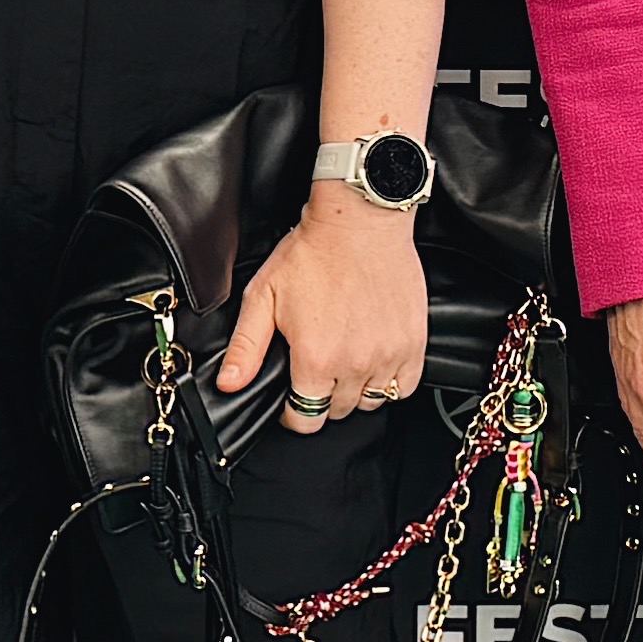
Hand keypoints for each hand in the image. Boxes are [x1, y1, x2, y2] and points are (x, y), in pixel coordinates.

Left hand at [223, 187, 430, 432]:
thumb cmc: (313, 253)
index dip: (292, 412)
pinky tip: (374, 363)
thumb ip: (245, 347)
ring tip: (345, 364)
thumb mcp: (264, 296)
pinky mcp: (413, 343)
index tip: (291, 395)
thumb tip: (229, 382)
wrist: (359, 223)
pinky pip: (404, 387)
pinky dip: (389, 384)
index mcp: (315, 358)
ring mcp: (388, 355)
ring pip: (370, 402)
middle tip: (317, 369)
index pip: (305, 418)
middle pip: (338, 411)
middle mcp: (354, 363)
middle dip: (322, 398)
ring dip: (355, 391)